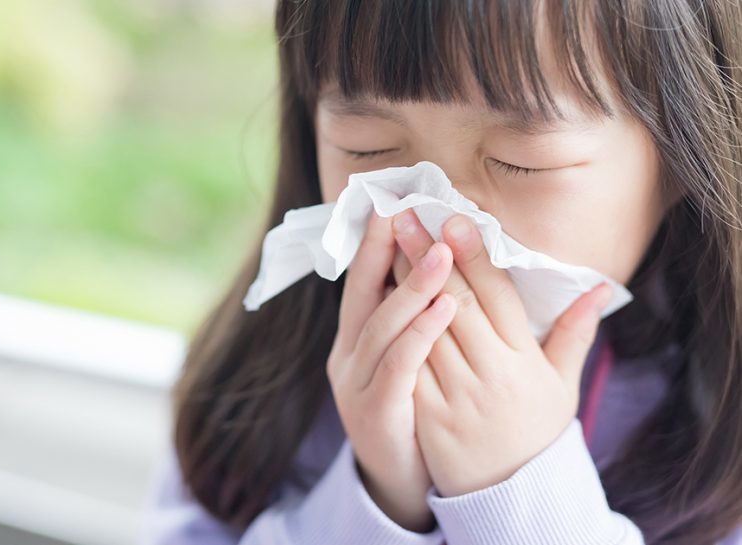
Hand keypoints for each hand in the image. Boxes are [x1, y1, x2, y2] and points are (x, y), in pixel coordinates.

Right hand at [326, 211, 454, 530]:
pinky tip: (444, 309)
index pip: (362, 282)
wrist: (401, 479)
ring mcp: (357, 386)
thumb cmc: (410, 409)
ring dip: (412, 287)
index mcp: (356, 340)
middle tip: (409, 212)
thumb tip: (432, 265)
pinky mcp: (376, 414)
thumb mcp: (404, 358)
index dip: (373, 243)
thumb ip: (410, 317)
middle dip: (385, 252)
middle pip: (363, 295)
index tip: (390, 202)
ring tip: (442, 254)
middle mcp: (349, 357)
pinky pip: (398, 367)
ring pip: (382, 328)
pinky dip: (420, 335)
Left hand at [390, 209, 612, 497]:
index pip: (496, 298)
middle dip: (429, 257)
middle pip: (455, 305)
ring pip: (425, 330)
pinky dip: (392, 331)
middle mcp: (491, 375)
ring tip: (385, 244)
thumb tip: (601, 287)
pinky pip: (407, 366)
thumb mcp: (562, 385)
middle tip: (406, 216)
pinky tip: (375, 298)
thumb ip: (574, 333)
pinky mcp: (428, 415)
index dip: (473, 256)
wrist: (510, 493)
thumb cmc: (534, 430)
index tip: (453, 219)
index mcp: (524, 361)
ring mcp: (456, 397)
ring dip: (402, 285)